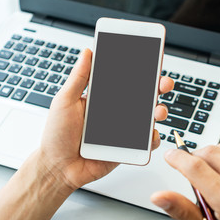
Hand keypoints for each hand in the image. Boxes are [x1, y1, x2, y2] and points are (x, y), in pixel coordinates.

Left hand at [39, 48, 173, 191]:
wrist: (57, 167)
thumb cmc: (57, 135)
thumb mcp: (64, 101)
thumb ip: (79, 77)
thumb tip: (88, 52)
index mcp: (103, 98)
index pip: (126, 80)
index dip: (140, 71)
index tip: (151, 60)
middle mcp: (116, 112)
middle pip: (143, 97)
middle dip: (158, 87)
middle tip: (163, 83)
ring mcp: (123, 130)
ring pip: (148, 118)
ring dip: (159, 111)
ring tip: (157, 111)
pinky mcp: (126, 147)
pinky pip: (145, 143)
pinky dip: (152, 139)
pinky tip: (150, 135)